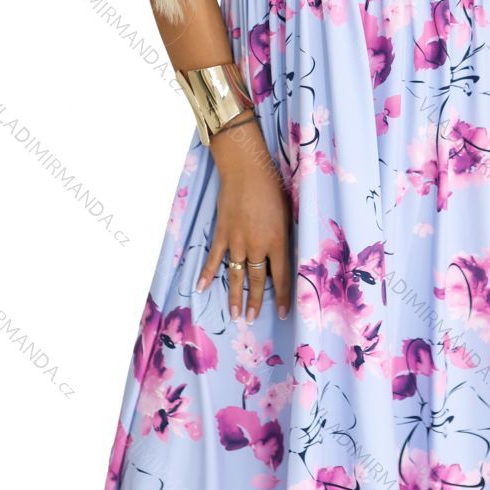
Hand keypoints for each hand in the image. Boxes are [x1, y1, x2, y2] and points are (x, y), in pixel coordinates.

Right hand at [196, 117, 292, 322]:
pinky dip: (208, 274)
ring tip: (235, 314)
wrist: (247, 170)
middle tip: (253, 319)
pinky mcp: (222, 233)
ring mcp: (237, 241)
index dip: (284, 297)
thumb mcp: (287, 214)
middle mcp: (257, 246)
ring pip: (236, 275)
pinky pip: (215, 259)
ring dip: (235, 296)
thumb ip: (284, 238)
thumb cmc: (272, 188)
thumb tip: (283, 258)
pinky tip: (201, 288)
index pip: (282, 276)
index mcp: (277, 241)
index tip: (284, 313)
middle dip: (256, 302)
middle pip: (258, 280)